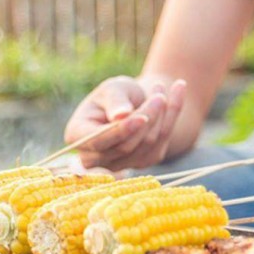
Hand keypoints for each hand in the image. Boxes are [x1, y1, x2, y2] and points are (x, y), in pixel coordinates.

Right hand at [64, 76, 185, 170]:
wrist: (134, 101)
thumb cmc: (116, 93)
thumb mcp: (112, 89)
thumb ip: (115, 100)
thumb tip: (121, 115)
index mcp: (77, 136)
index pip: (99, 141)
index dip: (121, 131)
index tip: (142, 118)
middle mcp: (94, 157)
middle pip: (125, 146)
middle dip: (146, 119)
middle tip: (159, 94)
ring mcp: (117, 165)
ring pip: (145, 146)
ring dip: (160, 117)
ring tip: (160, 92)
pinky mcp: (141, 163)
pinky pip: (160, 145)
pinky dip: (171, 119)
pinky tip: (176, 94)